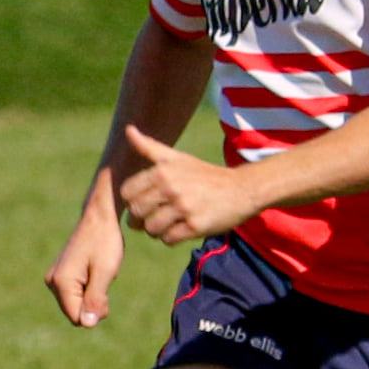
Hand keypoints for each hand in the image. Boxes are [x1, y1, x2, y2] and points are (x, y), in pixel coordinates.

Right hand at [46, 203, 125, 326]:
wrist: (99, 218)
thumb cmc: (104, 242)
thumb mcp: (105, 272)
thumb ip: (95, 300)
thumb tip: (87, 324)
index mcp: (61, 282)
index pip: (77, 318)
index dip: (95, 311)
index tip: (105, 290)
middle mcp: (52, 282)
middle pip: (75, 313)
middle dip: (93, 303)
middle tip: (103, 279)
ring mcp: (53, 279)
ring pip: (76, 304)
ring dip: (91, 294)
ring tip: (96, 271)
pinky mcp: (58, 276)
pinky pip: (75, 295)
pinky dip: (87, 287)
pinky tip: (92, 270)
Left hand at [118, 128, 257, 244]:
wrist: (241, 189)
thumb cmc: (203, 174)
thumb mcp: (176, 157)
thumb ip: (149, 147)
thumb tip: (128, 129)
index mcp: (163, 170)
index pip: (127, 192)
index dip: (132, 200)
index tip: (144, 201)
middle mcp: (172, 187)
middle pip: (136, 212)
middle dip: (141, 218)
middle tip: (153, 216)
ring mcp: (184, 207)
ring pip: (151, 228)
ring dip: (156, 230)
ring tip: (167, 223)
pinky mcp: (195, 226)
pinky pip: (168, 239)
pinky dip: (171, 238)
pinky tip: (180, 229)